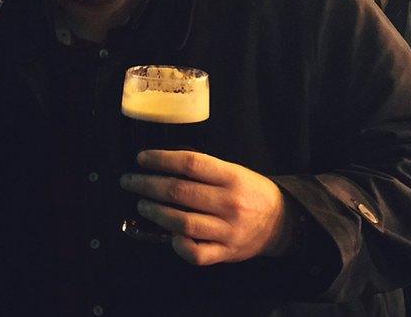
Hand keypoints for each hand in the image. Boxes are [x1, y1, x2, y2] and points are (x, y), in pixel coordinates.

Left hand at [119, 150, 288, 265]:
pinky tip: (168, 235)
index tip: (141, 158)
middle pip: (180, 192)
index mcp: (232, 178)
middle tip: (129, 181)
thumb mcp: (233, 171)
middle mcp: (230, 204)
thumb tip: (162, 162)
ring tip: (142, 205)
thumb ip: (203, 168)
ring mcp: (228, 231)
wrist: (281, 222)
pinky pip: (196, 253)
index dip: (161, 159)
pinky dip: (178, 245)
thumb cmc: (248, 192)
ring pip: (183, 222)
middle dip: (147, 185)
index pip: (190, 164)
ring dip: (155, 212)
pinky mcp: (226, 253)